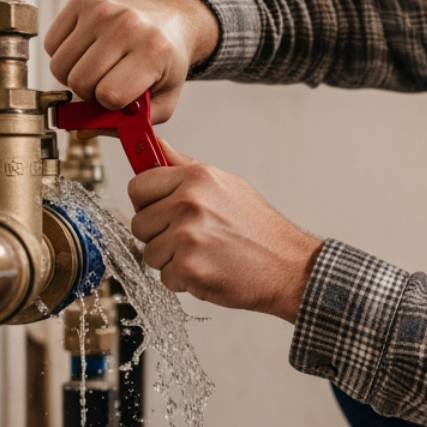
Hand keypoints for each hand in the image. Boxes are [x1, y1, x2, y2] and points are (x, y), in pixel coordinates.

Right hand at [44, 0, 218, 124]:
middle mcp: (127, 25)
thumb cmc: (166, 59)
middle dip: (89, 92)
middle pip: (80, 81)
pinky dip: (63, 55)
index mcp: (154, 51)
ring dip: (74, 75)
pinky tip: (86, 51)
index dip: (110, 103)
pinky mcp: (84, 0)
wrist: (171, 18)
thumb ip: (128, 124)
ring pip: (60, 65)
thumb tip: (82, 130)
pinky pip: (51, 44)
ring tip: (97, 68)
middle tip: (106, 82)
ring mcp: (103, 10)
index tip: (121, 95)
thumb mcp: (162, 99)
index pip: (109, 95)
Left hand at [128, 143, 324, 322]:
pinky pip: (164, 277)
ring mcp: (187, 236)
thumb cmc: (258, 228)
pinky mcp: (188, 268)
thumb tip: (157, 146)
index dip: (147, 202)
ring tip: (204, 254)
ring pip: (149, 252)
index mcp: (197, 178)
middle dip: (159, 235)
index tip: (160, 210)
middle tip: (192, 238)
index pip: (138, 186)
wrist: (288, 266)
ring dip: (170, 260)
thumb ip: (186, 166)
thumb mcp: (226, 185)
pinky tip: (209, 270)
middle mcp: (189, 202)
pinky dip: (183, 280)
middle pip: (139, 223)